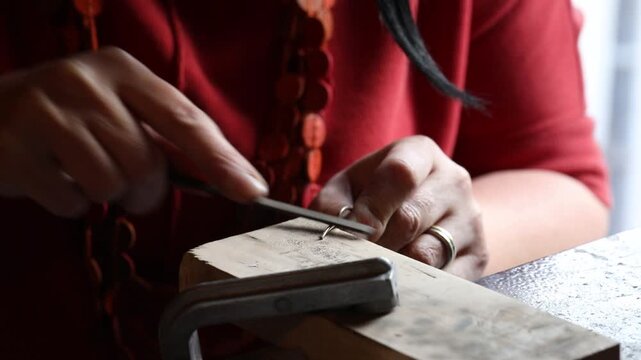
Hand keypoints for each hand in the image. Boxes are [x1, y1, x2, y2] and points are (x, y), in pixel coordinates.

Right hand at [0, 47, 266, 216]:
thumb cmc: (68, 120)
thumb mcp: (117, 110)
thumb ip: (167, 137)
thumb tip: (235, 176)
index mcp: (122, 69)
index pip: (184, 119)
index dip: (221, 159)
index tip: (251, 190)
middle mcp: (85, 81)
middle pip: (147, 161)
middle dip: (144, 188)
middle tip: (123, 182)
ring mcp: (45, 110)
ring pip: (111, 183)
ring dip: (104, 194)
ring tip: (80, 170)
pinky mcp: (14, 146)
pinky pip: (70, 202)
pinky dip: (69, 204)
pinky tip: (51, 177)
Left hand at [311, 136, 487, 278]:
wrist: (432, 212)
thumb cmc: (377, 197)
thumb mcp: (350, 187)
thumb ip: (332, 203)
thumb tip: (334, 229)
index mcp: (419, 153)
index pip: (400, 174)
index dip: (373, 206)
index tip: (355, 230)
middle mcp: (453, 180)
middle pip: (411, 218)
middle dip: (378, 243)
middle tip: (358, 255)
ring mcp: (470, 218)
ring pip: (427, 254)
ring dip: (395, 266)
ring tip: (379, 265)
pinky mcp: (479, 254)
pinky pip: (444, 279)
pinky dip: (417, 284)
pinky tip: (403, 277)